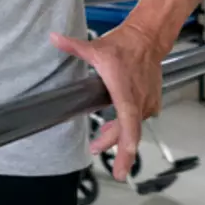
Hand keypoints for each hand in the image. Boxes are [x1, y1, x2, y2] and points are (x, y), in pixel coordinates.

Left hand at [51, 23, 167, 181]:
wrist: (147, 39)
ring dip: (118, 136)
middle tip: (109, 166)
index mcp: (124, 91)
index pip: (128, 121)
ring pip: (133, 127)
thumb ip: (73, 46)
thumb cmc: (124, 46)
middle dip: (120, 152)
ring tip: (100, 142)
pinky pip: (138, 120)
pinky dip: (127, 125)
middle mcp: (138, 100)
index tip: (125, 159)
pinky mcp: (151, 102)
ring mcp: (147, 102)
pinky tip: (115, 126)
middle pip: (128, 132)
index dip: (126, 141)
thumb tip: (53, 38)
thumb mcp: (95, 48)